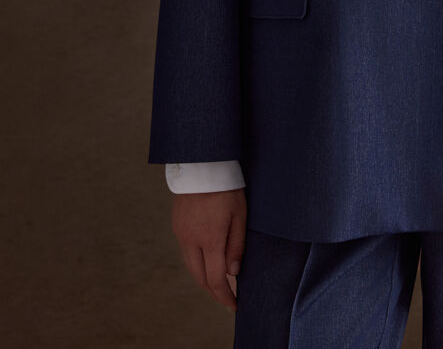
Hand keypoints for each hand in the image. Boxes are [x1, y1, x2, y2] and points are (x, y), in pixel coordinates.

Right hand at [171, 189, 246, 312]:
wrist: (202, 163)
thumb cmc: (227, 187)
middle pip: (200, 278)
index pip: (216, 280)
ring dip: (204, 277)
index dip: (225, 297)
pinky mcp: (177, 225)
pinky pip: (186, 251)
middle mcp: (191, 240)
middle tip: (228, 297)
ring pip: (191, 266)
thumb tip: (233, 273)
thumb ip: (237, 245)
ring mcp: (181, 233)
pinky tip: (208, 259)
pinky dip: (197, 262)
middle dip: (214, 292)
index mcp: (210, 239)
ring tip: (219, 281)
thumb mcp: (240, 214)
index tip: (235, 305)